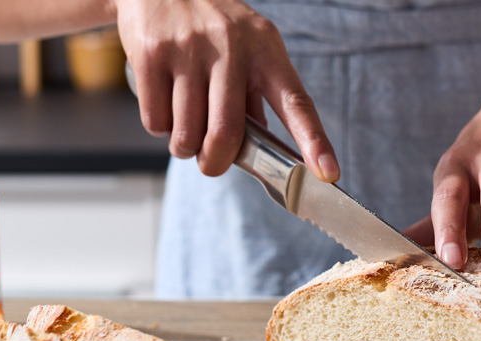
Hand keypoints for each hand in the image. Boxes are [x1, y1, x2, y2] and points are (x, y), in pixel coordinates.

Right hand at [113, 0, 339, 181]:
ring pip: (187, 134)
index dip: (314, 142)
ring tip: (184, 127)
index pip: (297, 102)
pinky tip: (165, 105)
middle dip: (216, 163)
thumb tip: (266, 153)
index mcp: (266, 49)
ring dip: (185, 147)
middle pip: (227, 133)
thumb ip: (257, 96)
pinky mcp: (153, 53)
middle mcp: (231, 45)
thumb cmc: (211, 26)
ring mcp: (189, 48)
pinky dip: (160, 128)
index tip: (328, 173)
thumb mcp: (247, 48)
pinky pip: (157, 121)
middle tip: (211, 163)